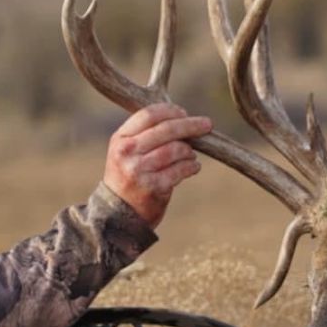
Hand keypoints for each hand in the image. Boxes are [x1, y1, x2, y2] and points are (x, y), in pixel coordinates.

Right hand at [102, 104, 212, 226]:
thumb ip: (146, 134)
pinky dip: (192, 166)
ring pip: (176, 149)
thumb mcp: (126, 152)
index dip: (170, 111)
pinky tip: (194, 167)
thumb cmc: (128, 177)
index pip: (149, 115)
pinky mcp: (154, 187)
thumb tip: (182, 118)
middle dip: (191, 125)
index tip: (184, 113)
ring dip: (189, 151)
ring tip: (191, 156)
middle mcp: (127, 152)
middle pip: (166, 130)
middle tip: (207, 124)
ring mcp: (140, 170)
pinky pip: (181, 169)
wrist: (118, 214)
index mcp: (120, 139)